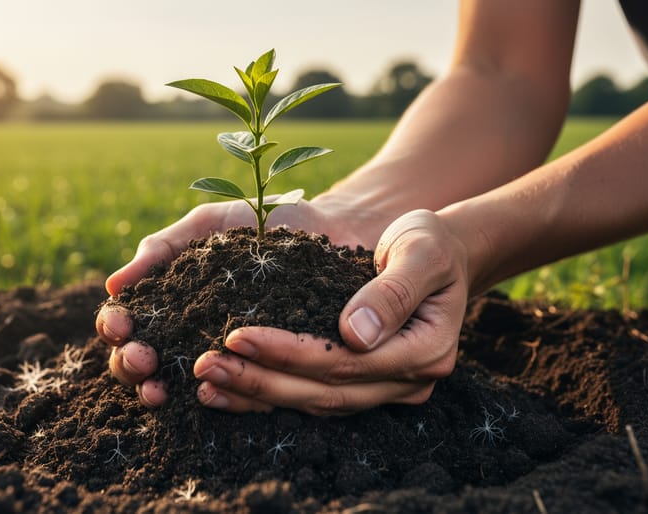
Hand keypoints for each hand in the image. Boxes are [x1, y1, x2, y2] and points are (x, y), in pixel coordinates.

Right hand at [95, 196, 386, 407]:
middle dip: (130, 364)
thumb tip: (113, 286)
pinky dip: (215, 397)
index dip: (116, 328)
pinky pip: (234, 391)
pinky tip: (206, 395)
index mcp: (169, 301)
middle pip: (141, 363)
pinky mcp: (260, 369)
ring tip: (159, 390)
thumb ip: (162, 249)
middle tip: (142, 358)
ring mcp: (222, 355)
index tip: (120, 325)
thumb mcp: (206, 225)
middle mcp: (188, 333)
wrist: (329, 227)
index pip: (128, 324)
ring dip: (157, 390)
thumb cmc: (261, 221)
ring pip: (177, 383)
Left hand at [192, 210, 468, 414]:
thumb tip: (355, 334)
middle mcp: (406, 382)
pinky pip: (313, 397)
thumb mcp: (422, 251)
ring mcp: (385, 389)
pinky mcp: (362, 385)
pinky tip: (228, 391)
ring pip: (315, 404)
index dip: (288, 353)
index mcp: (424, 351)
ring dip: (258, 395)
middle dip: (261, 380)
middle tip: (205, 366)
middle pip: (324, 392)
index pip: (345, 362)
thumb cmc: (430, 243)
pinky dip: (270, 395)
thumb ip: (394, 290)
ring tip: (206, 383)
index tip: (236, 335)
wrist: (442, 254)